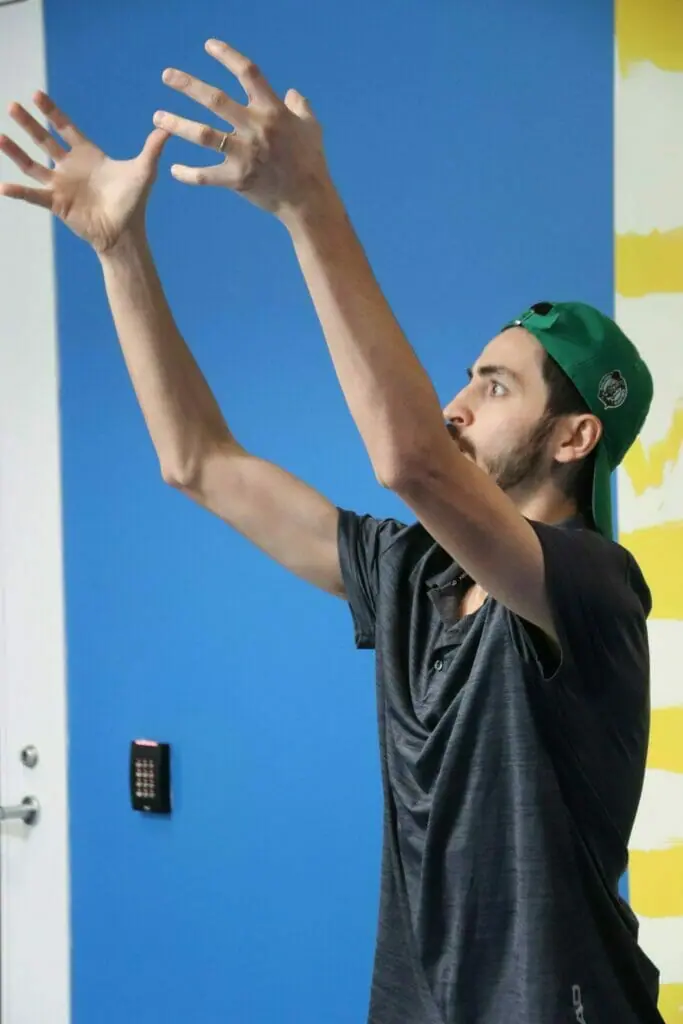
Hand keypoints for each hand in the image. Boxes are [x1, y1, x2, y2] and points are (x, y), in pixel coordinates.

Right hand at [0, 92, 168, 252]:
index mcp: (87, 155)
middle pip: (44, 140)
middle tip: (12, 105)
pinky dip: (19, 192)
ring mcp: (61, 185)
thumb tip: (168, 128)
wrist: (125, 232)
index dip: (51, 111)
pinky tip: (4, 186)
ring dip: (15, 152)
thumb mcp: (144, 171)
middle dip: (28, 124)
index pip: (64, 127)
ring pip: (32, 164)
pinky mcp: (57, 204)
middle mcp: (70, 167)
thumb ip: (152, 148)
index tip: (36, 94)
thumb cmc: (133, 202)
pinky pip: (34, 196)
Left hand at [153, 39, 331, 219]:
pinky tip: (173, 170)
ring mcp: (244, 154)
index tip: (208, 46)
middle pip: (215, 100)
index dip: (227, 56)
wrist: (308, 200)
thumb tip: (291, 93)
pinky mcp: (237, 179)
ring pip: (203, 135)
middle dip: (188, 85)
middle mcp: (255, 128)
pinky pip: (206, 176)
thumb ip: (300, 107)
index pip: (247, 73)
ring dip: (177, 124)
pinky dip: (188, 174)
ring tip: (158, 118)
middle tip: (166, 76)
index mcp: (272, 110)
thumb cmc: (312, 162)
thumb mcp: (312, 128)